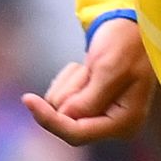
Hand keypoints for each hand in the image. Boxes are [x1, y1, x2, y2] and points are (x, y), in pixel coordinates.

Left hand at [24, 17, 154, 144]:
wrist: (132, 28)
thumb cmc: (127, 44)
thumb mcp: (109, 68)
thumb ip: (88, 99)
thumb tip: (64, 116)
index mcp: (124, 122)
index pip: (77, 133)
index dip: (50, 119)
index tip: (27, 100)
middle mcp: (113, 125)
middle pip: (66, 119)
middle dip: (71, 90)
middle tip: (90, 67)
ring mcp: (101, 116)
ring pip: (61, 107)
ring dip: (70, 82)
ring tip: (92, 66)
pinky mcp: (90, 106)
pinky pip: (60, 99)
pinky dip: (68, 79)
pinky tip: (88, 68)